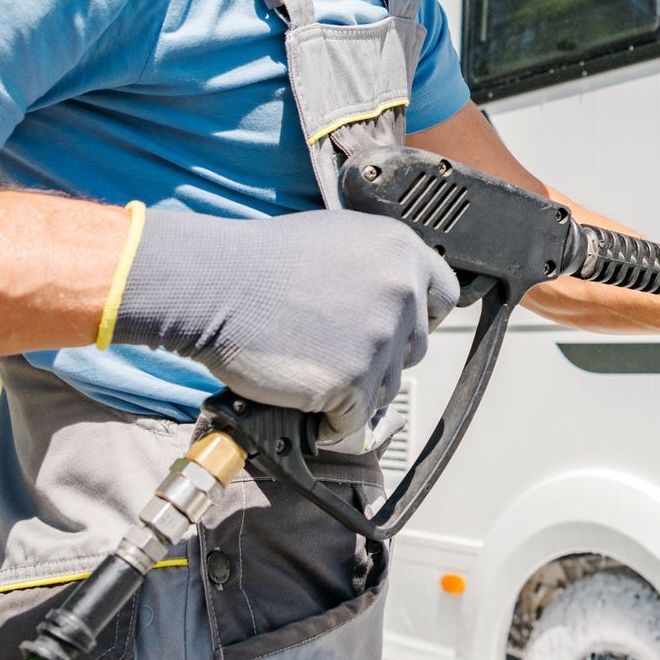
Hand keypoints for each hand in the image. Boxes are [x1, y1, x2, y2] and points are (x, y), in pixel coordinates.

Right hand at [110, 208, 458, 446]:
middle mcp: (402, 290)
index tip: (401, 330)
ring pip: (387, 388)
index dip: (422, 317)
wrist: (214, 285)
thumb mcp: (339, 239)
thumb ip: (379, 265)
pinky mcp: (354, 379)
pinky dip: (331, 420)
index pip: (445, 296)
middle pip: (415, 349)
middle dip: (380, 356)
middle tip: (332, 348)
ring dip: (354, 389)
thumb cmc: (262, 261)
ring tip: (310, 365)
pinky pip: (355, 419)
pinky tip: (303, 395)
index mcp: (402, 251)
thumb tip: (403, 298)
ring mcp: (381, 336)